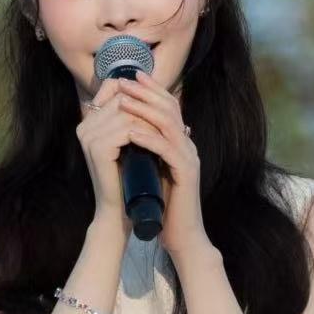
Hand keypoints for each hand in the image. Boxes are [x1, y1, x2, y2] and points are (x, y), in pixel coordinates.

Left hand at [114, 70, 207, 257]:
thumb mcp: (151, 171)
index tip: (129, 78)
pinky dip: (148, 138)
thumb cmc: (163, 206)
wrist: (181, 235)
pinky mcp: (186, 173)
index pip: (168, 107)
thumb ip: (145, 151)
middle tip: (125, 81)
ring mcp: (189, 158)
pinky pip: (167, 148)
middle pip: (170, 108)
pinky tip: (131, 132)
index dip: (150, 90)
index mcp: (181, 143)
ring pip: (169, 123)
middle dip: (146, 92)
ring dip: (144, 109)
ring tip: (123, 101)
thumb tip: (126, 132)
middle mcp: (188, 146)